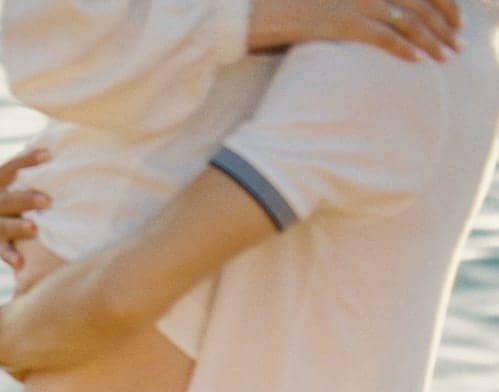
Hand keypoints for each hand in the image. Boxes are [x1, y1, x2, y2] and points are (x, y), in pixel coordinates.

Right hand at [0, 147, 52, 268]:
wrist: (19, 222)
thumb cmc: (30, 190)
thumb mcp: (30, 176)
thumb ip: (40, 163)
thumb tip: (66, 131)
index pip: (10, 168)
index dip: (27, 161)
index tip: (49, 156)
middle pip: (6, 199)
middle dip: (26, 199)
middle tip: (48, 201)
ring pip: (3, 225)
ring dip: (18, 227)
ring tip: (35, 229)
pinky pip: (2, 251)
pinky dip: (10, 256)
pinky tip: (19, 262)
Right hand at [248, 0, 461, 61]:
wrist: (258, 13)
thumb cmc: (292, 12)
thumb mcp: (331, 5)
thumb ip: (358, 10)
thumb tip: (380, 25)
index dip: (442, 3)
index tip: (455, 22)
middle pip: (419, 0)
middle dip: (443, 24)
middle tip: (457, 45)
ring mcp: (353, 1)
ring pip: (407, 19)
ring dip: (431, 39)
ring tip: (445, 57)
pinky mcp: (340, 22)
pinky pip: (380, 35)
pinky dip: (402, 47)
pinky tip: (418, 60)